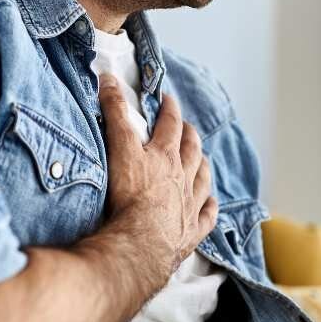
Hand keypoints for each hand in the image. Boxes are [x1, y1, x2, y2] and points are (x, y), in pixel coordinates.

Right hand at [99, 73, 217, 276]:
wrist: (141, 243)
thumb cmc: (129, 196)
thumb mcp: (119, 147)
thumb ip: (114, 112)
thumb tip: (109, 78)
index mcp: (165, 155)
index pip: (170, 125)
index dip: (170, 109)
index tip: (169, 100)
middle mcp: (182, 177)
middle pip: (191, 150)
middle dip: (189, 136)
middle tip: (188, 128)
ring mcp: (190, 205)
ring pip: (202, 180)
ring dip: (203, 167)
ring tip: (203, 160)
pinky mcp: (191, 232)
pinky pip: (207, 217)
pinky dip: (210, 208)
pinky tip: (211, 204)